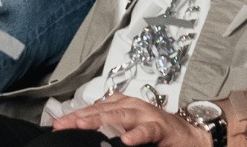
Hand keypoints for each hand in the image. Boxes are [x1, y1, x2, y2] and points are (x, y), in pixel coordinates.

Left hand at [50, 93, 211, 145]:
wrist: (190, 135)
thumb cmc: (157, 133)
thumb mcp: (129, 129)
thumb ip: (109, 130)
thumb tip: (86, 135)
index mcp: (122, 106)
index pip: (94, 109)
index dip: (75, 116)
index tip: (56, 125)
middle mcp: (132, 106)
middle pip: (102, 110)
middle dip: (80, 117)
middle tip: (63, 125)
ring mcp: (146, 115)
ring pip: (120, 115)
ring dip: (100, 120)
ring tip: (83, 126)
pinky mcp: (161, 127)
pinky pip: (147, 130)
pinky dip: (136, 134)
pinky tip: (126, 140)